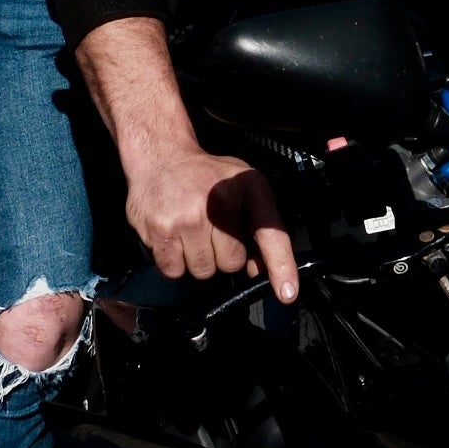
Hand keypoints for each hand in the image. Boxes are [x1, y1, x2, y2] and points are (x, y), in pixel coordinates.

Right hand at [126, 143, 299, 303]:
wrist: (161, 155)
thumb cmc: (206, 174)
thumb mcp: (243, 186)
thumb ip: (259, 226)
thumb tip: (257, 270)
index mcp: (247, 187)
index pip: (270, 233)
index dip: (281, 266)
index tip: (287, 292)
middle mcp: (220, 201)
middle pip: (231, 264)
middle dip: (222, 254)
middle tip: (210, 229)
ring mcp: (188, 217)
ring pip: (202, 271)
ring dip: (197, 259)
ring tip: (191, 231)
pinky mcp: (160, 229)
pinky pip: (174, 271)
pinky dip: (174, 262)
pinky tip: (174, 236)